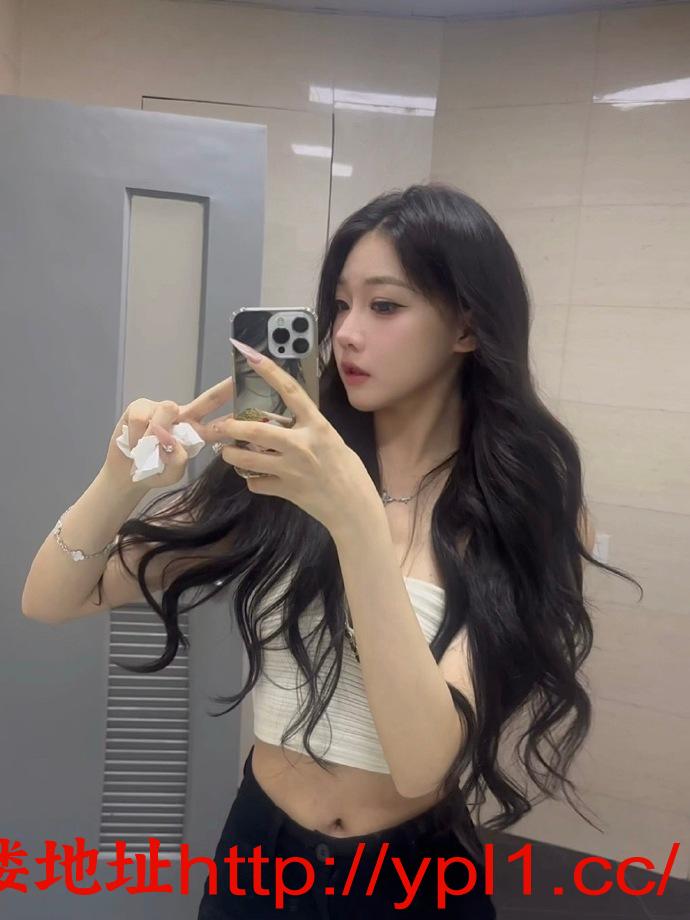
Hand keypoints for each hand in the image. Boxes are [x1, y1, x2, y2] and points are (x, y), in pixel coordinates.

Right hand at [103, 376, 234, 492]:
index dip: (237, 413)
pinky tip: (134, 444)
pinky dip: (137, 436)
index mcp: (196, 434)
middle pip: (208, 399)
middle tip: (237, 381)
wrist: (125, 474)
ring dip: (155, 436)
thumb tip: (169, 435)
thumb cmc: (154, 472)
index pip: (222, 422)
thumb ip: (176, 459)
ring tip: (146, 451)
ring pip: (166, 412)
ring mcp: (162, 409)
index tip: (256, 404)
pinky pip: (143, 418)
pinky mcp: (141, 406)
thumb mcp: (171, 473)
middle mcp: (184, 417)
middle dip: (224, 390)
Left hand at [190, 348, 379, 533]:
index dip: (269, 371)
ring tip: (228, 452)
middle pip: (255, 430)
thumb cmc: (348, 471)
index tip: (249, 354)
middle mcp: (302, 444)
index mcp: (317, 426)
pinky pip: (256, 483)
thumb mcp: (331, 440)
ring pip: (246, 458)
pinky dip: (252, 480)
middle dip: (230, 427)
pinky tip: (257, 478)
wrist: (354, 508)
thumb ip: (308, 430)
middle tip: (218, 426)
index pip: (290, 391)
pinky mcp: (285, 490)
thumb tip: (284, 422)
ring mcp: (291, 469)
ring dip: (232, 454)